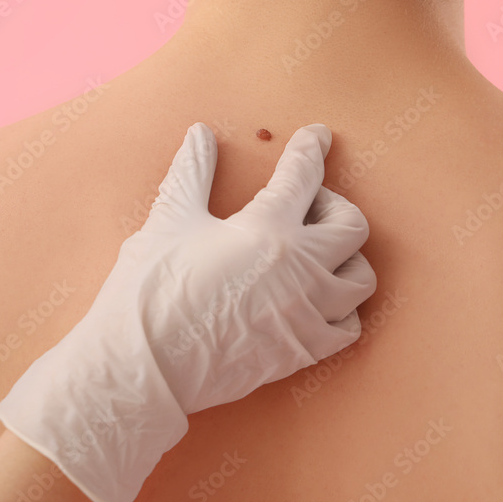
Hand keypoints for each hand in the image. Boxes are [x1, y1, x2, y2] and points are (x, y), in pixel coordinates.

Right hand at [0, 122, 375, 501]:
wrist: (141, 367)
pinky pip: (349, 327)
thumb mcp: (170, 220)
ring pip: (361, 278)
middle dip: (332, 205)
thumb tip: (200, 133)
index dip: (310, 148)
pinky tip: (316, 297)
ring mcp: (306, 315)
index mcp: (267, 230)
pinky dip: (341, 308)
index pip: (303, 175)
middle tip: (301, 207)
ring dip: (345, 257)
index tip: (317, 136)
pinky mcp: (302, 351)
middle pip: (352, 225)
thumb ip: (192, 172)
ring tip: (313, 252)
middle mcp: (300, 270)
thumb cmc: (150, 290)